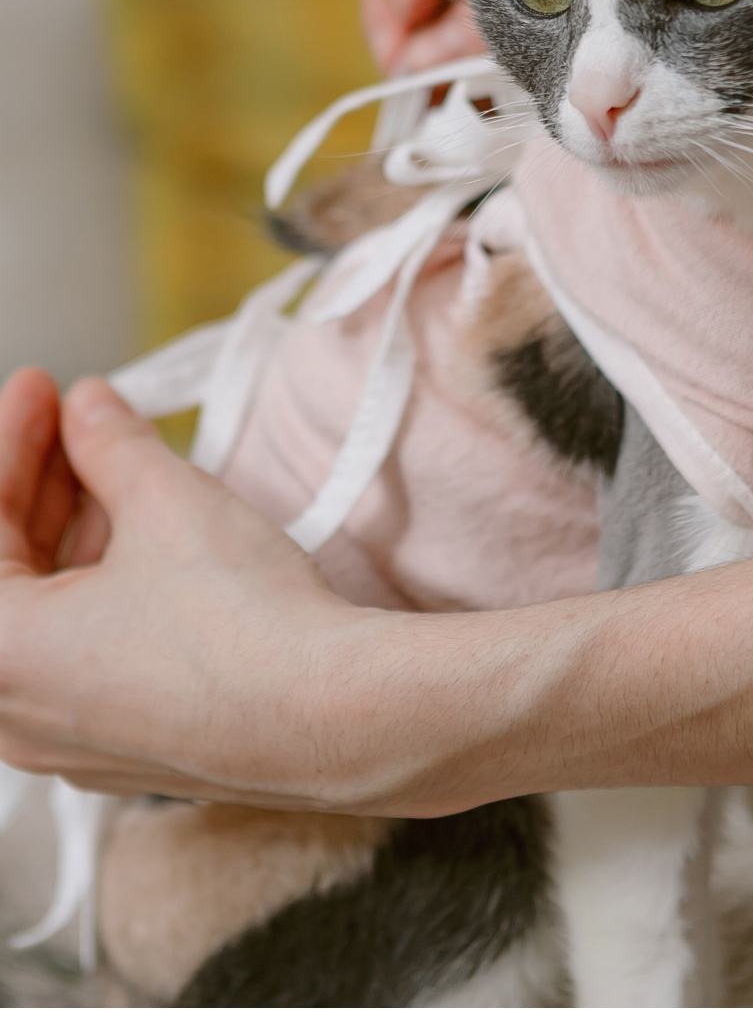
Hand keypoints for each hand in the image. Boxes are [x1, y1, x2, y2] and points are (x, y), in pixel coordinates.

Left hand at [0, 369, 386, 806]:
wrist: (333, 717)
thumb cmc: (239, 625)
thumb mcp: (165, 501)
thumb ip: (109, 444)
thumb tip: (89, 408)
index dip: (13, 440)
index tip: (42, 388)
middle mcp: (14, 712)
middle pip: (8, 573)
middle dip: (43, 485)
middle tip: (78, 419)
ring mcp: (69, 742)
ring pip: (48, 615)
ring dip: (74, 535)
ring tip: (122, 471)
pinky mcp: (126, 751)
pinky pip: (85, 656)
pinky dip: (100, 590)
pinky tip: (146, 540)